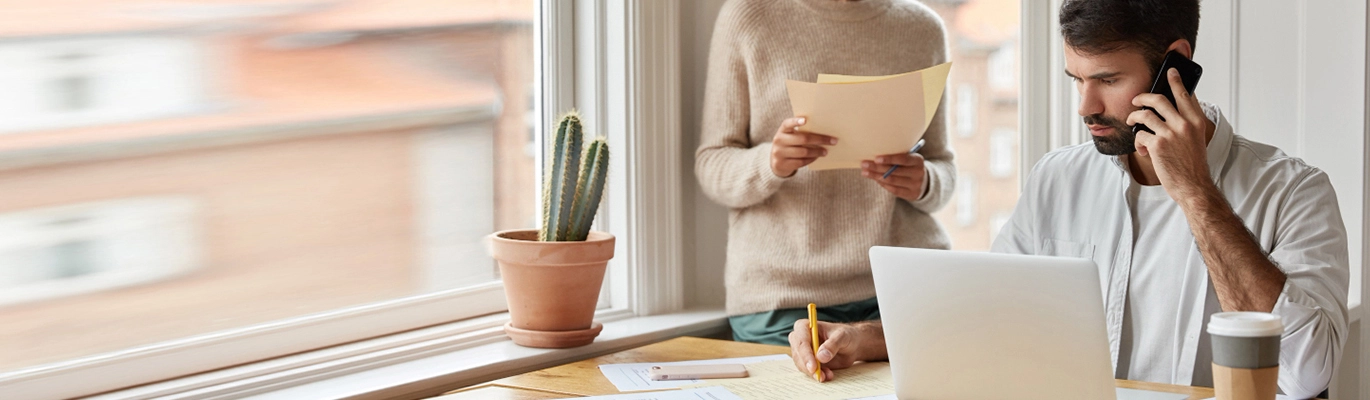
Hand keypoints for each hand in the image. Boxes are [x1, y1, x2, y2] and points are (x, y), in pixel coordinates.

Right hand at [771, 117, 836, 177]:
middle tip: (833, 141)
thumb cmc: (789, 145)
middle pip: (802, 139)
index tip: (805, 120)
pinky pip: (801, 162)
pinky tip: (816, 157)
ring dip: (817, 151)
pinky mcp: (782, 164)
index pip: (788, 124)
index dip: (796, 121)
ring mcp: (779, 153)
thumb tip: (823, 130)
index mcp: (782, 130)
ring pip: (803, 152)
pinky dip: (811, 159)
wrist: (776, 162)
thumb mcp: (790, 136)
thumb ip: (800, 132)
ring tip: (826, 151)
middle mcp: (779, 140)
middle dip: (820, 139)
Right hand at [787, 319, 882, 381]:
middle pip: (798, 353)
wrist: (851, 345)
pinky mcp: (807, 362)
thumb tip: (820, 357)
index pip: (800, 340)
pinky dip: (817, 375)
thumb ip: (832, 345)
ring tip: (828, 375)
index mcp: (805, 326)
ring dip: (813, 373)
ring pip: (801, 364)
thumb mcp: (842, 337)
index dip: (805, 354)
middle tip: (819, 375)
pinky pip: (808, 371)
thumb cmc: (846, 335)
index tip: (813, 367)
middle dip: (807, 366)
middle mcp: (800, 338)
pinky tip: (828, 375)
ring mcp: (803, 351)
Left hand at [860, 152, 926, 201]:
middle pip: (895, 171)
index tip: (876, 158)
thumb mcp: (907, 158)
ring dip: (876, 176)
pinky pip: (893, 189)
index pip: (903, 159)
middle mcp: (918, 173)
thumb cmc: (909, 166)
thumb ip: (895, 157)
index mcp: (918, 160)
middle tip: (864, 164)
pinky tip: (874, 179)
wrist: (923, 181)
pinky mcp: (911, 194)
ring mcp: (916, 185)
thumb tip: (874, 157)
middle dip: (877, 167)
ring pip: (892, 181)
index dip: (889, 159)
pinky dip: (882, 183)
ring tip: (865, 172)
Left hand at [1127, 68, 1215, 199]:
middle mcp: (1184, 124)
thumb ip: (1186, 123)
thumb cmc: (1192, 164)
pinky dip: (1138, 142)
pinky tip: (1143, 150)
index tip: (1170, 71)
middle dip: (1143, 97)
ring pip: (1144, 115)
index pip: (1185, 94)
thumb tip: (1170, 110)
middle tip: (1136, 100)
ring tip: (1131, 122)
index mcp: (1196, 121)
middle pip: (1159, 99)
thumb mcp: (1195, 139)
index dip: (1176, 81)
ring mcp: (1171, 133)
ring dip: (1133, 118)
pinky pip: (1140, 134)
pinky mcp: (1157, 144)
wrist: (1193, 186)